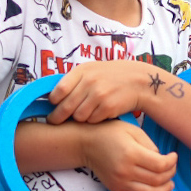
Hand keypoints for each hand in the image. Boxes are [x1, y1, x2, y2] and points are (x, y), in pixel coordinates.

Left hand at [47, 62, 172, 124]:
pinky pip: (91, 120)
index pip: (58, 91)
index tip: (52, 105)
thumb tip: (51, 96)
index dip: (53, 101)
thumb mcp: (92, 70)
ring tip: (83, 113)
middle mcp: (89, 82)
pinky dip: (92, 120)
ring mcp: (99, 95)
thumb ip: (74, 80)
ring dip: (78, 118)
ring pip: (78, 117)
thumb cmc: (111, 76)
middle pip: (65, 107)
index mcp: (83, 71)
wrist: (138, 81)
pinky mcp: (108, 108)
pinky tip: (97, 114)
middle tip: (54, 121)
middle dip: (57, 117)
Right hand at [80, 120, 176, 190]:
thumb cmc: (111, 133)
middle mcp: (125, 171)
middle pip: (157, 180)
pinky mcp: (116, 189)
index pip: (160, 165)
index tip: (173, 156)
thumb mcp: (133, 130)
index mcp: (131, 153)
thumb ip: (150, 145)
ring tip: (169, 184)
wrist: (86, 144)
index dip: (172, 162)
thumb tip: (162, 161)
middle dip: (170, 175)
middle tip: (172, 167)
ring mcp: (120, 182)